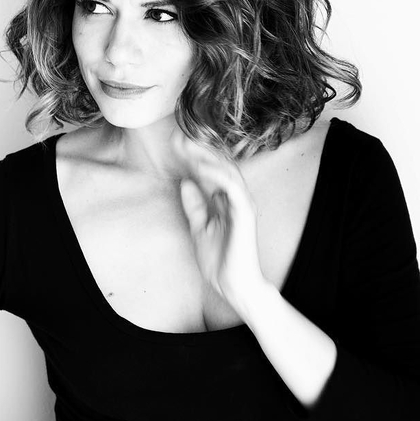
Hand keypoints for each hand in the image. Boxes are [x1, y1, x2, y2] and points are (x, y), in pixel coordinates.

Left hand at [172, 129, 264, 306]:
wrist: (232, 284)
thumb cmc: (219, 259)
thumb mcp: (198, 227)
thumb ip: (194, 205)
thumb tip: (185, 182)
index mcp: (225, 199)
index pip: (210, 170)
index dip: (194, 155)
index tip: (175, 143)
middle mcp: (235, 197)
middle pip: (219, 164)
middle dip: (199, 149)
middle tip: (179, 136)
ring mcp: (242, 203)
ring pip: (227, 170)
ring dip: (207, 157)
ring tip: (187, 146)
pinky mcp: (245, 213)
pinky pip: (232, 187)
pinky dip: (217, 175)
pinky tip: (201, 168)